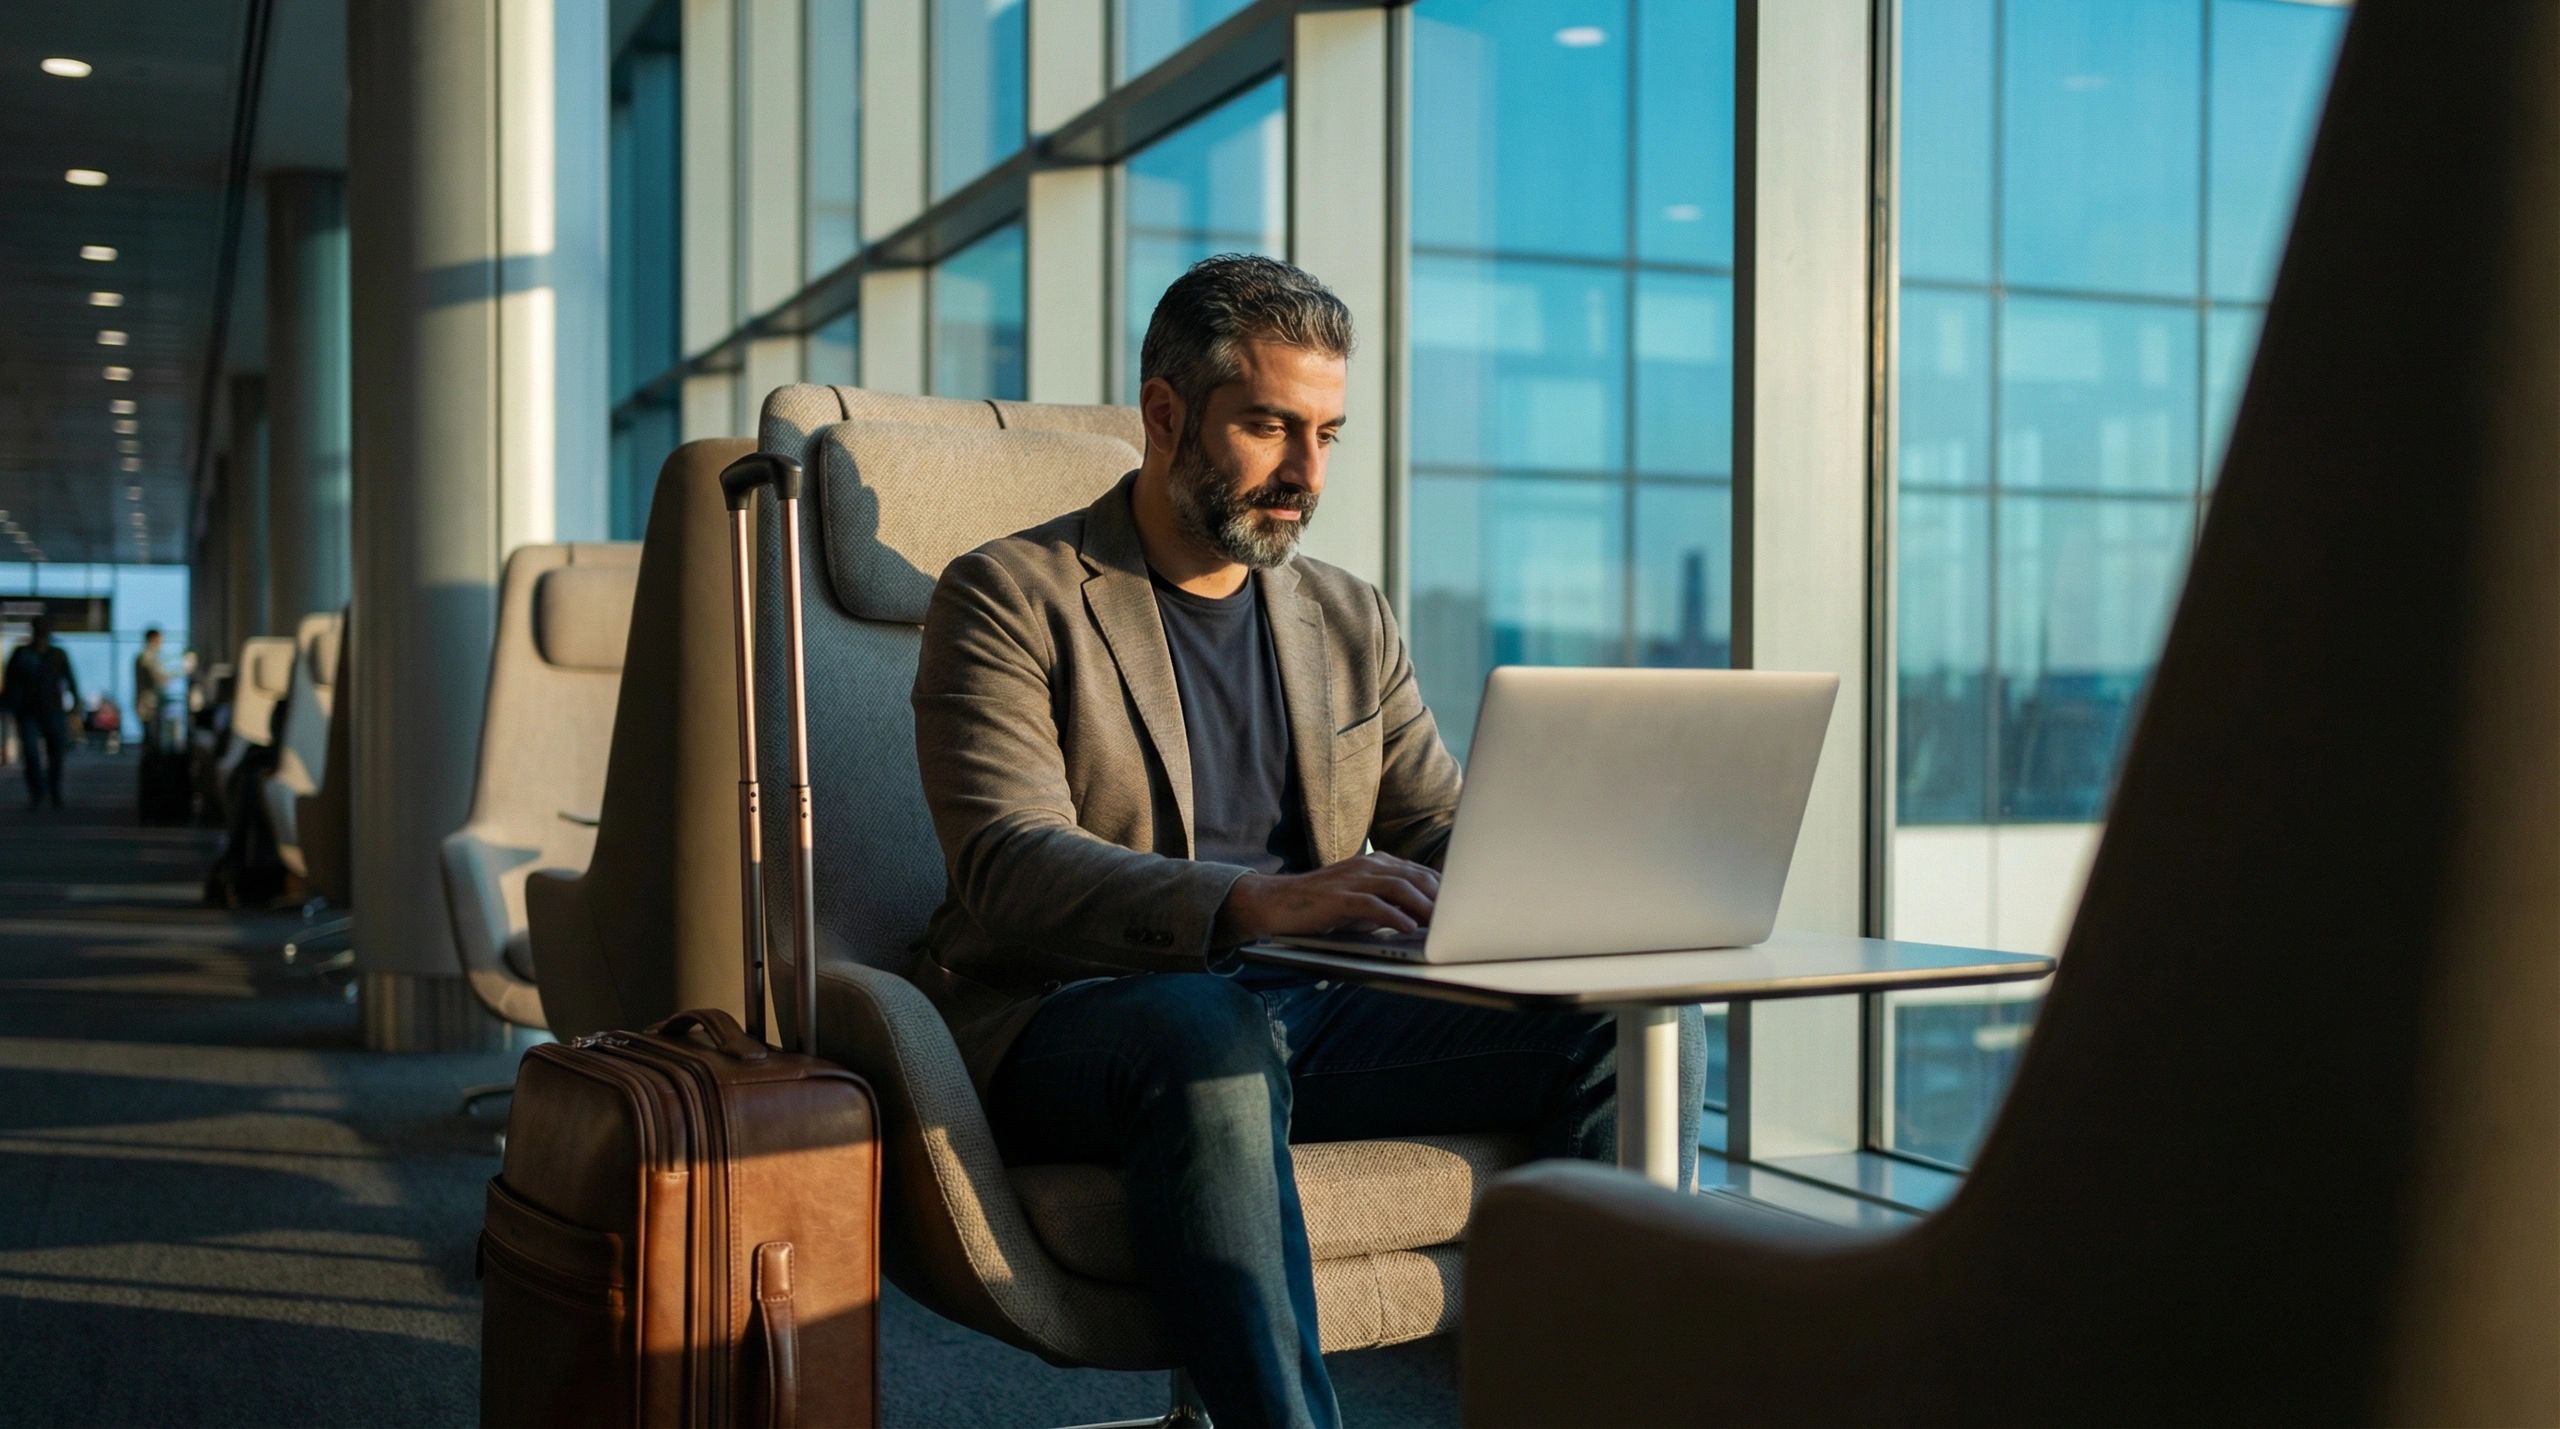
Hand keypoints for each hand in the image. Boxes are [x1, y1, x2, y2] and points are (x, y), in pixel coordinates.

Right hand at [1218, 852, 1440, 941]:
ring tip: (1441, 924)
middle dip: (1441, 898)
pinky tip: (1408, 929)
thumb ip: (1391, 904)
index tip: (1466, 906)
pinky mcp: (1337, 897)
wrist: (1275, 902)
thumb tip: (1424, 919)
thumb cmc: (1321, 907)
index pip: (1420, 872)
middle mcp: (1368, 865)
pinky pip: (1371, 904)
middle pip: (1415, 877)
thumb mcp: (1362, 903)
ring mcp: (1352, 879)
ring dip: (1423, 906)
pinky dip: (1393, 916)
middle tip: (1462, 918)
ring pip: (1398, 887)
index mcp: (1377, 863)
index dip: (1444, 889)